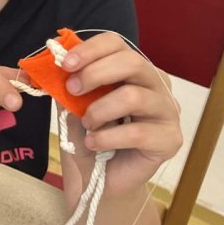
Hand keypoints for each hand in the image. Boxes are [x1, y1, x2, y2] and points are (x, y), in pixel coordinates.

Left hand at [59, 32, 181, 195]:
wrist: (98, 180)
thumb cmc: (89, 137)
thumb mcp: (73, 105)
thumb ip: (69, 83)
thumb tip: (53, 63)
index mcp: (133, 71)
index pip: (117, 43)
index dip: (90, 49)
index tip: (66, 64)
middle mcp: (156, 85)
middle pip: (132, 62)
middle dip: (95, 74)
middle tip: (72, 90)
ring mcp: (168, 112)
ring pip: (133, 96)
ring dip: (99, 111)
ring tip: (87, 125)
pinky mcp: (170, 139)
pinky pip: (136, 132)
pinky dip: (106, 138)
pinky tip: (94, 144)